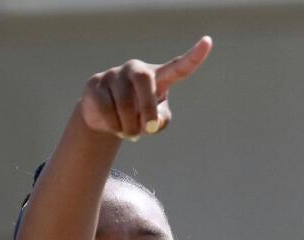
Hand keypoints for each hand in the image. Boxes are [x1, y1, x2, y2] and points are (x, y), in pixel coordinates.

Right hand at [79, 37, 212, 139]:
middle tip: (147, 129)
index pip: (178, 67)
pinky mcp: (95, 84)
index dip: (194, 56)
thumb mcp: (155, 122)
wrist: (105, 119)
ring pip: (124, 102)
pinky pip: (106, 109)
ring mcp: (114, 74)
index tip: (208, 42)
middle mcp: (136, 70)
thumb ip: (161, 120)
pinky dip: (114, 126)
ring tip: (130, 133)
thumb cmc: (138, 116)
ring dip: (129, 126)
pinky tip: (114, 126)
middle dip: (147, 109)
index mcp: (157, 77)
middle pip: (145, 81)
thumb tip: (152, 120)